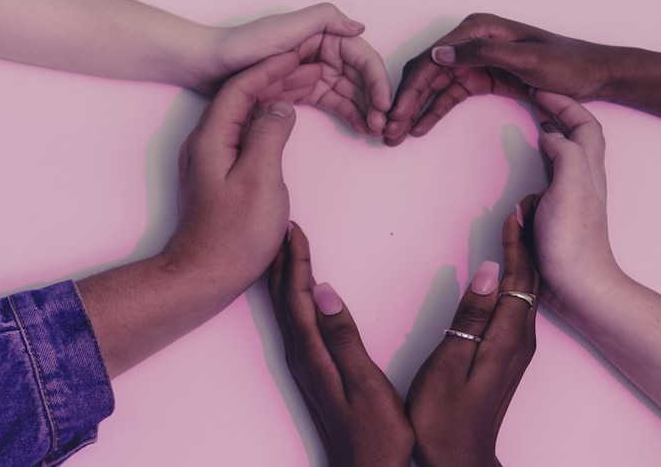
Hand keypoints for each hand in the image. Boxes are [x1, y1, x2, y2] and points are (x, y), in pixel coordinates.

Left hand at [162, 52, 304, 302]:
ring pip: (244, 114)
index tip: (297, 55)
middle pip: (241, 96)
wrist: (205, 275)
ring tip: (304, 88)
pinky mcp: (220, 175)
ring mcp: (211, 159)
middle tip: (309, 68)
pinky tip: (284, 123)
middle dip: (275, 78)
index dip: (270, 68)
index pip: (241, 86)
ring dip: (273, 98)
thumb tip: (282, 108)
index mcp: (212, 138)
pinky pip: (245, 134)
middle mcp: (206, 142)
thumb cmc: (234, 235)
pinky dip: (267, 121)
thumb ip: (270, 136)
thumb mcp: (260, 180)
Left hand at [198, 3, 390, 135]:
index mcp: (319, 34)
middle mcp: (317, 51)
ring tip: (375, 131)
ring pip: (348, 91)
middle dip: (374, 99)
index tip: (384, 105)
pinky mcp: (297, 91)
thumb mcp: (283, 29)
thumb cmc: (239, 48)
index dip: (376, 80)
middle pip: (358, 76)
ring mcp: (308, 72)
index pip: (359, 57)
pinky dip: (348, 114)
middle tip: (383, 125)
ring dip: (365, 109)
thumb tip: (359, 28)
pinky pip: (331, 102)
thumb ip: (322, 20)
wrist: (204, 67)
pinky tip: (360, 128)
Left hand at [268, 223, 413, 466]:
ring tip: (288, 250)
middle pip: (284, 299)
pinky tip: (302, 295)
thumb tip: (322, 291)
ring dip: (286, 277)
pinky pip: (296, 323)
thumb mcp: (365, 384)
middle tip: (285, 227)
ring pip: (287, 310)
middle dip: (284, 261)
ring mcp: (306, 365)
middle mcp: (303, 357)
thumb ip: (344, 337)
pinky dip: (294, 299)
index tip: (295, 228)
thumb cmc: (376, 434)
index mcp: (313, 355)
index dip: (295, 260)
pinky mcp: (314, 372)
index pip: (297, 296)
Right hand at [384, 13, 621, 145]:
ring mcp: (475, 60)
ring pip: (433, 86)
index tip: (395, 114)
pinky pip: (450, 95)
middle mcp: (472, 41)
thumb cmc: (566, 64)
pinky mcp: (483, 77)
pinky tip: (418, 128)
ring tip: (396, 135)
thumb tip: (439, 52)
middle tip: (388, 130)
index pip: (432, 59)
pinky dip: (433, 112)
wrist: (592, 75)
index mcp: (479, 29)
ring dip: (414, 110)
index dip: (409, 89)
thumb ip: (482, 53)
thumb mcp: (527, 60)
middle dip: (404, 102)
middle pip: (426, 72)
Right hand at [406, 211, 537, 466]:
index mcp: (506, 338)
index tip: (515, 213)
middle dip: (527, 243)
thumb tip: (487, 271)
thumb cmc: (444, 419)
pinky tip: (507, 274)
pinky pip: (519, 307)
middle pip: (530, 282)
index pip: (517, 279)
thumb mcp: (449, 366)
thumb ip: (469, 318)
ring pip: (527, 293)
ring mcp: (517, 350)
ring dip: (523, 259)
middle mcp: (520, 341)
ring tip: (519, 230)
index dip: (517, 244)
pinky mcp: (509, 357)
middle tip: (523, 209)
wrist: (458, 460)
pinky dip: (516, 281)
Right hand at [530, 91, 620, 312]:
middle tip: (536, 98)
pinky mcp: (559, 213)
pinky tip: (529, 166)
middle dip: (560, 111)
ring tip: (533, 121)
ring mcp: (572, 196)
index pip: (584, 123)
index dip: (565, 102)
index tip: (540, 90)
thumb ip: (564, 153)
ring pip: (567, 153)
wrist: (578, 286)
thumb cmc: (574, 241)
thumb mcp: (570, 189)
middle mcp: (583, 178)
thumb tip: (551, 133)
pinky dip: (542, 160)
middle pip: (579, 133)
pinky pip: (552, 175)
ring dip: (553, 133)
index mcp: (587, 168)